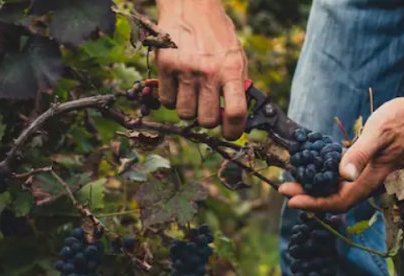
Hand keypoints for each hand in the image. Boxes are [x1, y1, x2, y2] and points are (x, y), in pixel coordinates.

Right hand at [156, 0, 247, 139]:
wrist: (191, 6)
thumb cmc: (216, 34)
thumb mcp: (236, 56)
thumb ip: (238, 85)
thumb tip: (238, 117)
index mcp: (231, 70)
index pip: (237, 113)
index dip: (234, 131)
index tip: (230, 133)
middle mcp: (209, 72)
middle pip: (207, 120)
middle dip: (208, 119)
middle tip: (207, 108)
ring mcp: (185, 70)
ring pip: (185, 114)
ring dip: (188, 109)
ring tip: (192, 92)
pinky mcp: (165, 66)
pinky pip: (166, 101)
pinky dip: (172, 99)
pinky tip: (177, 84)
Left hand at [279, 96, 403, 212]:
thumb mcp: (379, 132)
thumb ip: (361, 154)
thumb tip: (342, 176)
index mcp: (373, 177)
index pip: (339, 201)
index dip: (314, 204)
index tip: (291, 199)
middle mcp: (372, 181)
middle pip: (337, 199)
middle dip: (310, 197)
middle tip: (284, 189)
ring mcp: (372, 174)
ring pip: (342, 191)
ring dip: (318, 189)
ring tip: (295, 181)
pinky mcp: (372, 165)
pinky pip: (348, 180)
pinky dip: (329, 178)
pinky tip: (317, 168)